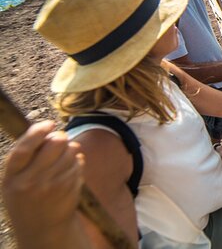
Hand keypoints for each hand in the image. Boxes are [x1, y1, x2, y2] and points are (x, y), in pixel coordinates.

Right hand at [2, 121, 83, 235]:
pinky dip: (78, 161)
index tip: (49, 123)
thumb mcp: (15, 181)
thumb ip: (26, 158)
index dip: (37, 132)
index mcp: (11, 178)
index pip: (23, 149)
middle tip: (60, 138)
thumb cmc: (26, 198)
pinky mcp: (69, 189)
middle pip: (53, 145)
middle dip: (60, 137)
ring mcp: (51, 187)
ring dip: (71, 149)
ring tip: (66, 154)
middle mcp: (30, 183)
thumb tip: (49, 130)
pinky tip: (71, 166)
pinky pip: (79, 164)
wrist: (42, 229)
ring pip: (70, 152)